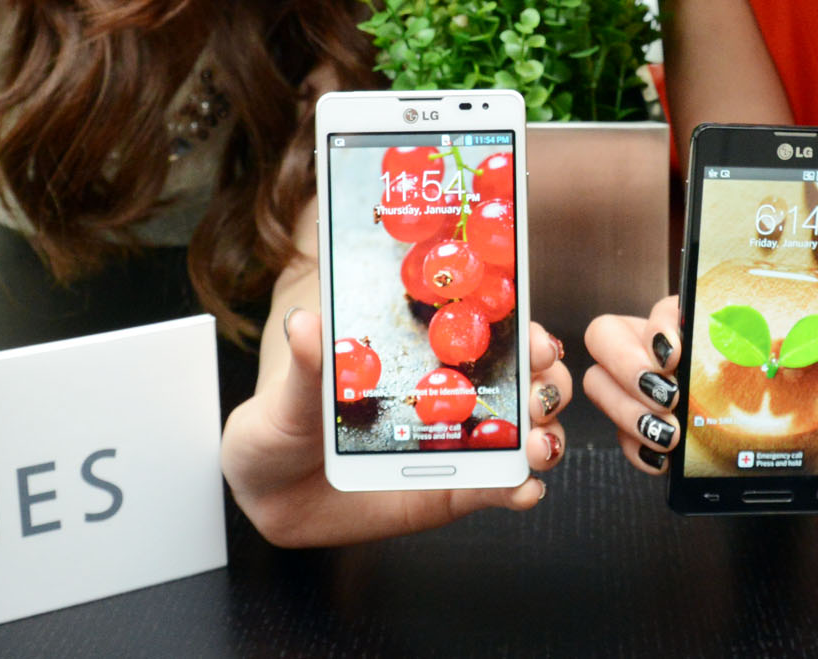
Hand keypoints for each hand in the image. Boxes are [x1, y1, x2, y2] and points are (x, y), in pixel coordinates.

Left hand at [222, 308, 571, 547]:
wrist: (270, 492)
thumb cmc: (284, 424)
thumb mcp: (289, 393)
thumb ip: (307, 364)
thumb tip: (305, 324)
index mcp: (423, 355)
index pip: (488, 329)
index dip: (522, 326)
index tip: (531, 333)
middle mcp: (454, 395)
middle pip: (526, 379)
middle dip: (547, 380)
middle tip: (538, 388)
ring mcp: (459, 444)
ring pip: (527, 433)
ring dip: (546, 434)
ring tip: (537, 443)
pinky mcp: (454, 492)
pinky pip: (499, 489)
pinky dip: (521, 488)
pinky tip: (522, 487)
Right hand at [582, 295, 817, 473]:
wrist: (780, 431)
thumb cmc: (791, 385)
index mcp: (700, 318)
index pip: (664, 303)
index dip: (662, 319)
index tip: (681, 342)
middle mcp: (661, 346)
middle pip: (609, 333)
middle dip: (630, 363)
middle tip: (671, 393)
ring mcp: (642, 385)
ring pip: (599, 380)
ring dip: (625, 407)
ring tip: (668, 432)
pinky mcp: (637, 425)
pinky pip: (612, 431)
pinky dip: (630, 445)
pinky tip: (661, 459)